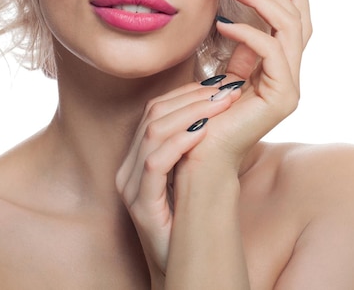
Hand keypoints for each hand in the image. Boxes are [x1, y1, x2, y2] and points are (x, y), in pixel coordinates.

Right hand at [115, 78, 240, 279]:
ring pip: (152, 132)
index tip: (218, 84)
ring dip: (191, 114)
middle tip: (226, 91)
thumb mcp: (192, 172)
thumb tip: (219, 103)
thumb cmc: (193, 219)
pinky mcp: (141, 206)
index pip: (155, 110)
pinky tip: (204, 132)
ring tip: (222, 106)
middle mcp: (128, 168)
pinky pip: (155, 164)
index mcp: (137, 157)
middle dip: (192, 98)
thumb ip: (194, 141)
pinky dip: (179, 143)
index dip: (186, 93)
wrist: (186, 268)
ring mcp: (131, 188)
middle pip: (152, 115)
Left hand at [184, 0, 311, 171]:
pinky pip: (271, 52)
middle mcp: (291, 74)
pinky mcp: (282, 97)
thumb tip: (236, 21)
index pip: (294, 21)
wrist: (198, 156)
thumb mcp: (225, 74)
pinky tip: (223, 23)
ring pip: (288, 28)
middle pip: (294, 17)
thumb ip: (240, 52)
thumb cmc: (205, 115)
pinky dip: (248, 33)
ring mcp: (290, 86)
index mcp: (279, 68)